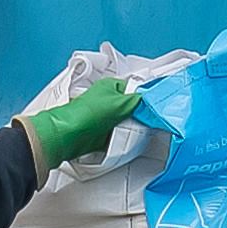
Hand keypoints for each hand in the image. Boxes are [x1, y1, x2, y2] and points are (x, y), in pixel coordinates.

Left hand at [20, 75, 148, 173]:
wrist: (69, 135)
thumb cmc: (89, 113)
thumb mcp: (121, 102)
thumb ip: (139, 101)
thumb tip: (152, 100)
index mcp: (112, 87)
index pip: (136, 89)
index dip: (147, 99)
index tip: (157, 108)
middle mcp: (108, 100)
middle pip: (133, 108)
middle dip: (141, 116)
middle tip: (149, 122)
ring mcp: (105, 117)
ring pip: (127, 123)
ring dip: (132, 129)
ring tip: (138, 132)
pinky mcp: (102, 133)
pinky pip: (119, 136)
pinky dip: (124, 139)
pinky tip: (128, 140)